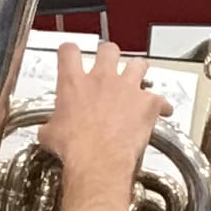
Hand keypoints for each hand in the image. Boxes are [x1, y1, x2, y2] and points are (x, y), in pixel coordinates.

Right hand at [39, 43, 163, 193]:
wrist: (98, 160)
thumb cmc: (75, 148)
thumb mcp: (50, 135)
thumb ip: (51, 125)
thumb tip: (48, 132)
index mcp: (74, 83)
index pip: (69, 52)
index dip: (70, 51)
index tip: (72, 55)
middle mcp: (101, 79)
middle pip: (108, 50)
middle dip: (109, 55)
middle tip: (109, 64)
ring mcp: (127, 88)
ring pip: (138, 64)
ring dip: (138, 71)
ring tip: (138, 78)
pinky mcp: (148, 102)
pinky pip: (161, 98)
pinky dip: (162, 105)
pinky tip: (162, 111)